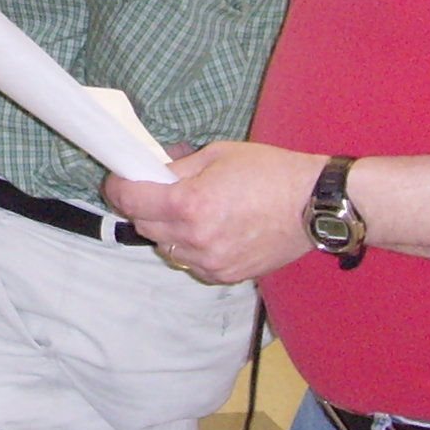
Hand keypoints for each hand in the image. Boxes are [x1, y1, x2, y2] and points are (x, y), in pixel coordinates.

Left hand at [105, 141, 325, 286]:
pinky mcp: (225, 275)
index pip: (132, 201)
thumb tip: (151, 175)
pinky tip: (209, 230)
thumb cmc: (271, 172)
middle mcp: (196, 238)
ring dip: (167, 230)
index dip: (117, 189)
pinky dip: (190, 248)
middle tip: (155, 192)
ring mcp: (210, 261)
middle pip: (144, 226)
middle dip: (143, 207)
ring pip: (166, 247)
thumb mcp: (219, 155)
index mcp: (190, 204)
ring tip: (189, 211)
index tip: (116, 182)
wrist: (314, 205)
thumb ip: (178, 168)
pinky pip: (191, 263)